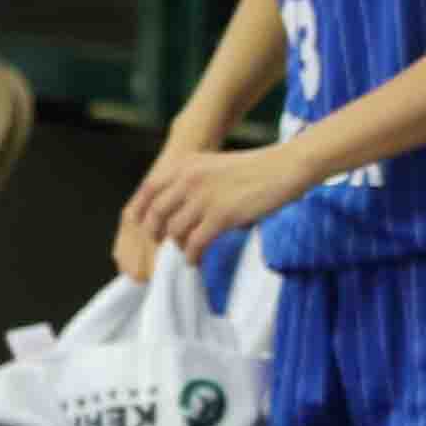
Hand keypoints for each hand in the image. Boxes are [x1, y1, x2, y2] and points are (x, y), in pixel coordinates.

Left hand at [117, 133, 305, 274]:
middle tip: (164, 244)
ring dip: (178, 247)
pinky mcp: (221, 216)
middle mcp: (189, 179)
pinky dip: (192, 256)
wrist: (285, 167)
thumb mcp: (214, 166)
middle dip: (157, 234)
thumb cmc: (255, 169)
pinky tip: (195, 260)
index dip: (140, 211)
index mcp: (186, 164)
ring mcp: (204, 197)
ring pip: (175, 232)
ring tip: (186, 252)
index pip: (149, 189)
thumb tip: (174, 209)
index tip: (140, 226)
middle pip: (157, 214)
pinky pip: (195, 243)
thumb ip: (192, 181)